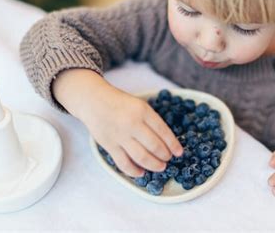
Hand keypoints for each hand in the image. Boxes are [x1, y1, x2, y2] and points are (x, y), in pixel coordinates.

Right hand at [53, 68, 182, 177]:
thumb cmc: (120, 103)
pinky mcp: (109, 145)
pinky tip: (141, 173)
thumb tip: (167, 142)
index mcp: (143, 111)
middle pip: (155, 146)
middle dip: (165, 156)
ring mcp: (120, 136)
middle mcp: (132, 123)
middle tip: (168, 159)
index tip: (179, 152)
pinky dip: (134, 171)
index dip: (174, 144)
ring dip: (154, 165)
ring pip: (142, 157)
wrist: (94, 101)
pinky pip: (124, 163)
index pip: (163, 131)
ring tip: (160, 167)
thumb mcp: (140, 105)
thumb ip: (152, 121)